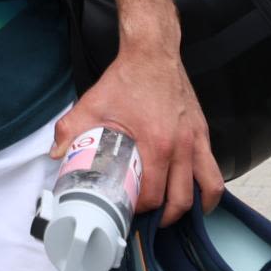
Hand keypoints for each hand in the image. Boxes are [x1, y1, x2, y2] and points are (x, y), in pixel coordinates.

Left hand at [51, 45, 222, 223]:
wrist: (152, 53)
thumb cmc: (126, 79)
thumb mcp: (92, 104)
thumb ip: (70, 131)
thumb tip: (56, 155)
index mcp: (156, 143)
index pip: (153, 194)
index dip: (139, 208)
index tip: (127, 208)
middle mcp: (181, 146)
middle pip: (180, 200)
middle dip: (164, 216)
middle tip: (148, 217)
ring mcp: (196, 140)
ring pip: (207, 190)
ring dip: (191, 207)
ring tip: (173, 212)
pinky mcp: (203, 134)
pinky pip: (214, 171)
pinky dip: (208, 189)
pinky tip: (194, 194)